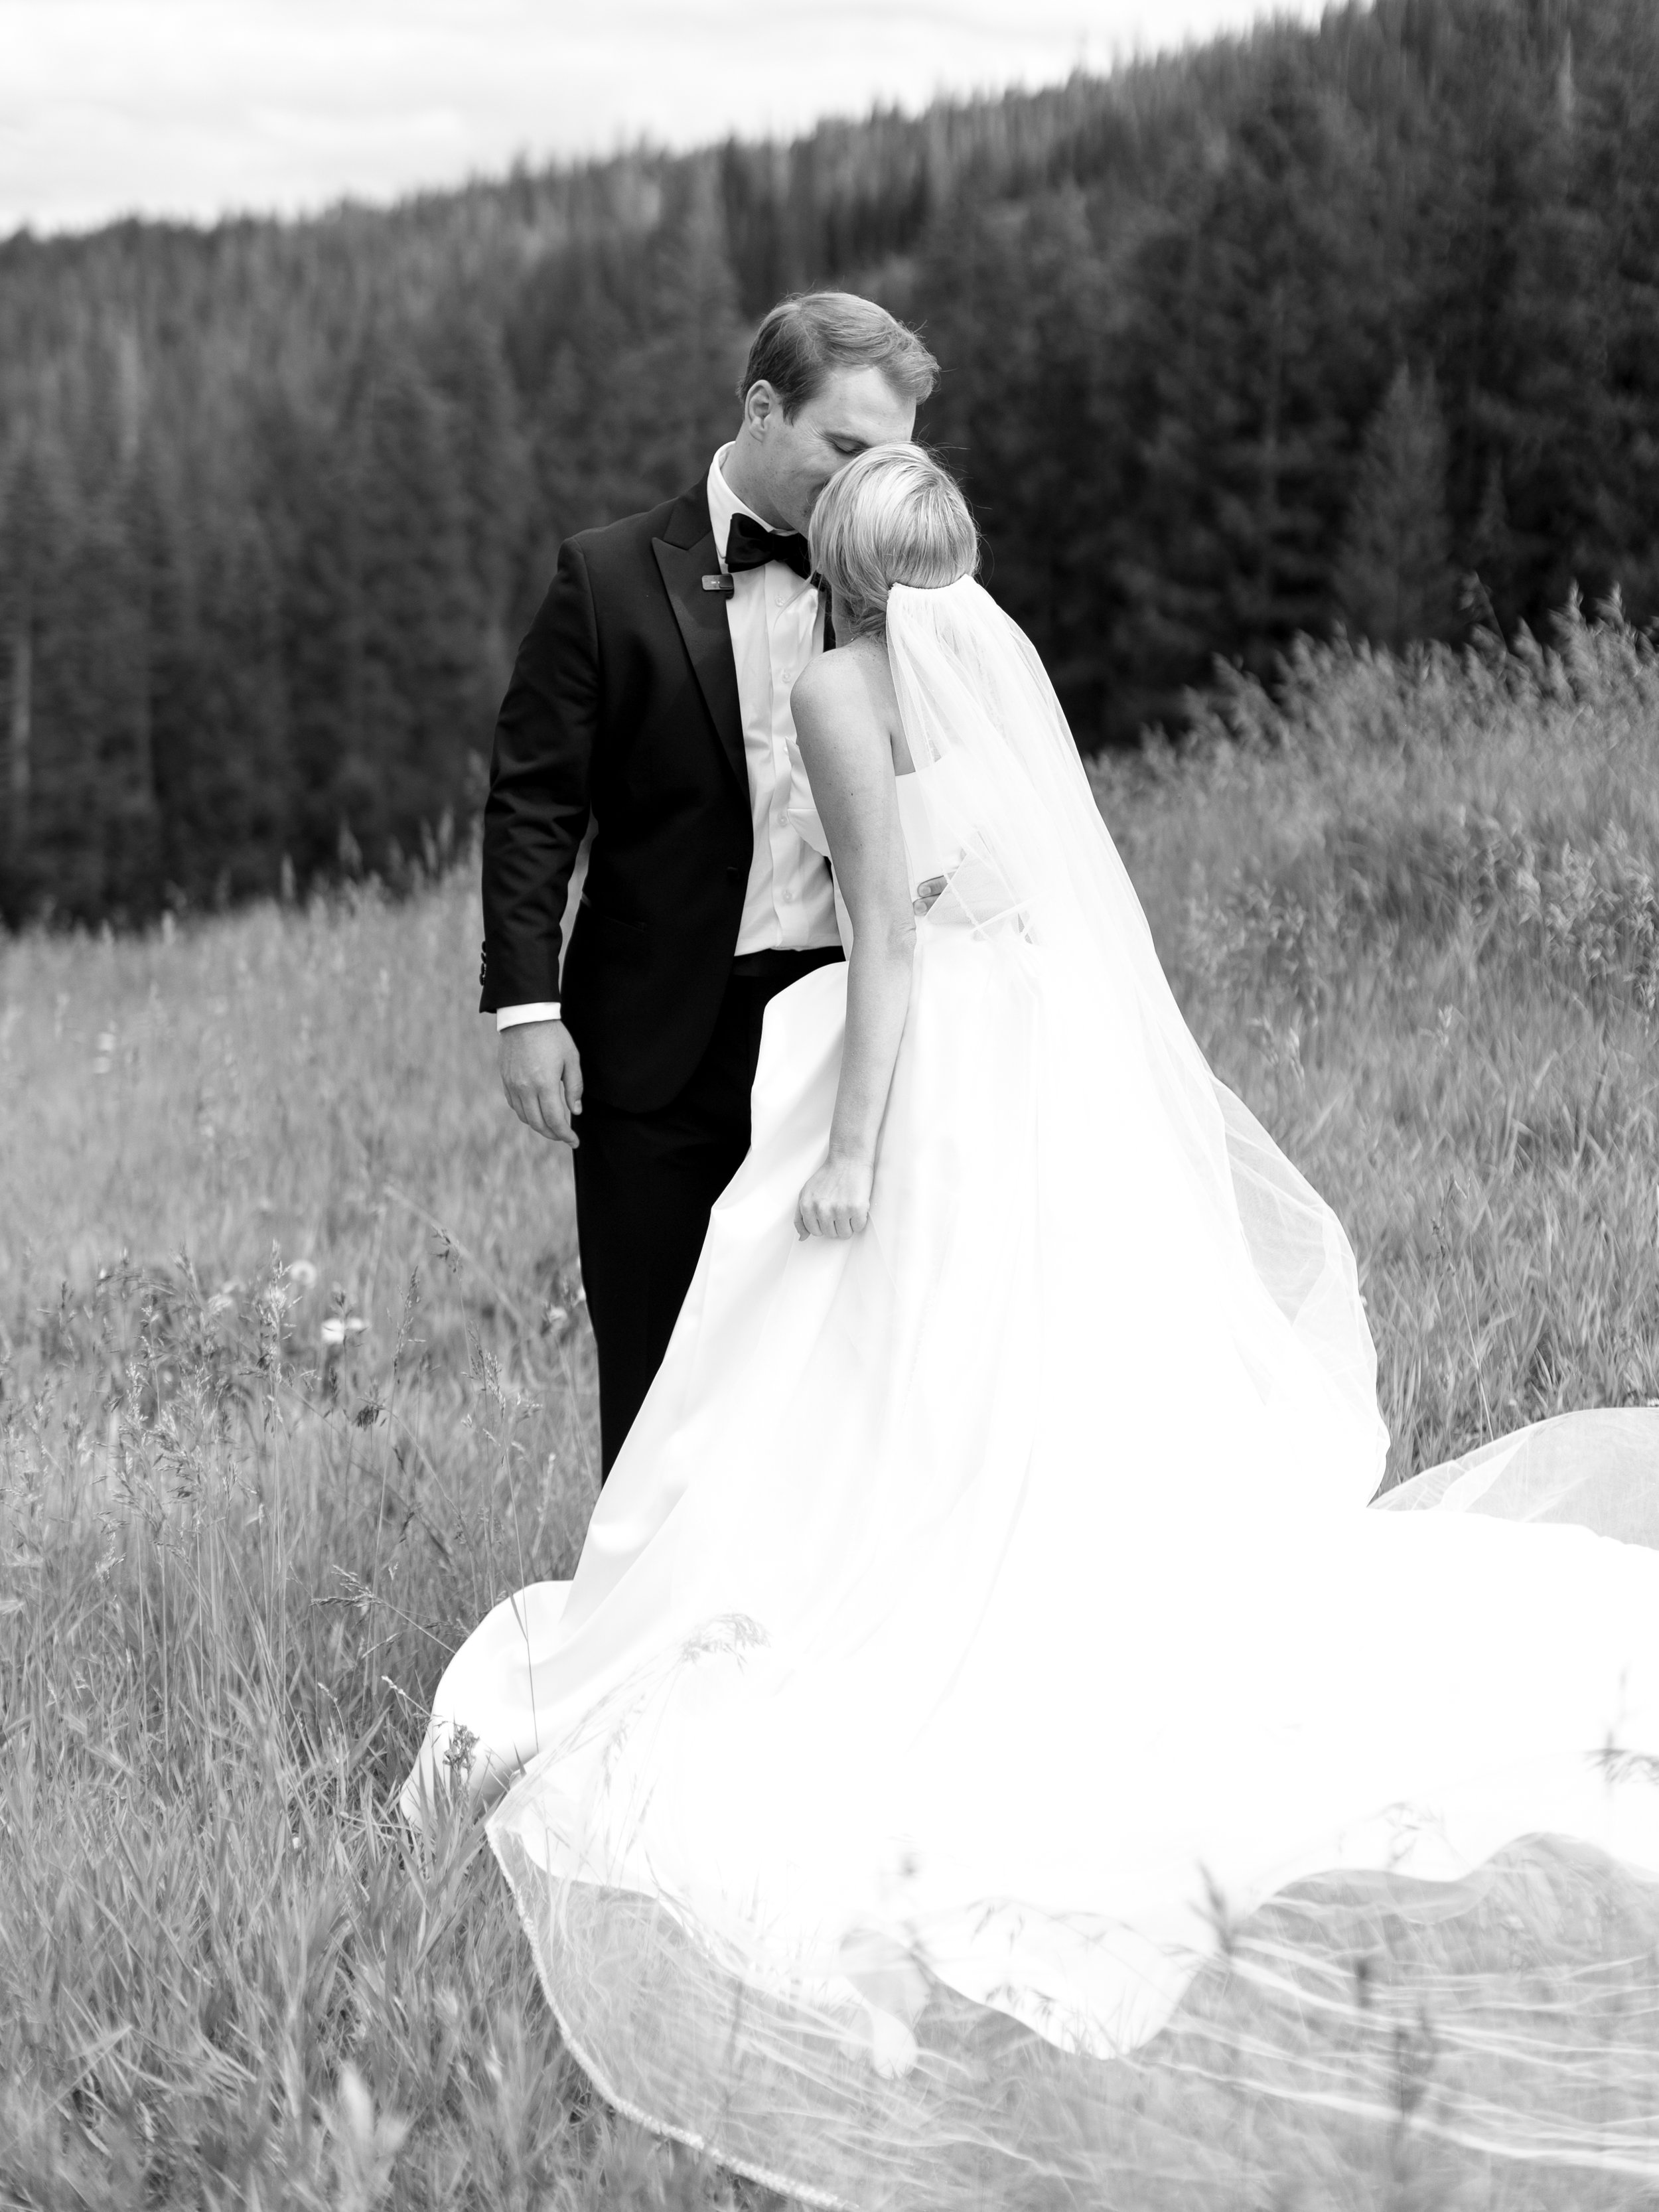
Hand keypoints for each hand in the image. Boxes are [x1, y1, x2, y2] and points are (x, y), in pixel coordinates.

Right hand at [500, 1021, 583, 1147]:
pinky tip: (536, 1111)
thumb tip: (575, 1111)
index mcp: (544, 1084)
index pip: (555, 1120)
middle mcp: (525, 1088)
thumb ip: (574, 1087)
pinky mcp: (505, 1079)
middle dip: (553, 1134)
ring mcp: (512, 1085)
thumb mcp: (571, 1059)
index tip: (575, 1141)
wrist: (525, 1016)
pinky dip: (526, 1113)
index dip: (566, 1135)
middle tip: (564, 1135)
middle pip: (538, 1124)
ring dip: (539, 1125)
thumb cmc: (553, 1035)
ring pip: (524, 1117)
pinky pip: (514, 1105)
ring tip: (552, 1125)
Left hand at [795, 1154, 872, 1239]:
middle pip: (830, 1234)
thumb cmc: (828, 1175)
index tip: (828, 1215)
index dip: (823, 1224)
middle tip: (839, 1208)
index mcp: (807, 1206)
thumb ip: (800, 1216)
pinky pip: (858, 1227)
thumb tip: (802, 1238)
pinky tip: (856, 1207)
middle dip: (836, 1224)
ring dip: (848, 1224)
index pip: (814, 1232)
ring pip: (844, 1234)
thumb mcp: (806, 1193)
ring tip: (847, 1208)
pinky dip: (859, 1220)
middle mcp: (822, 1209)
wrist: (848, 1160)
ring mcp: (840, 1209)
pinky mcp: (856, 1208)